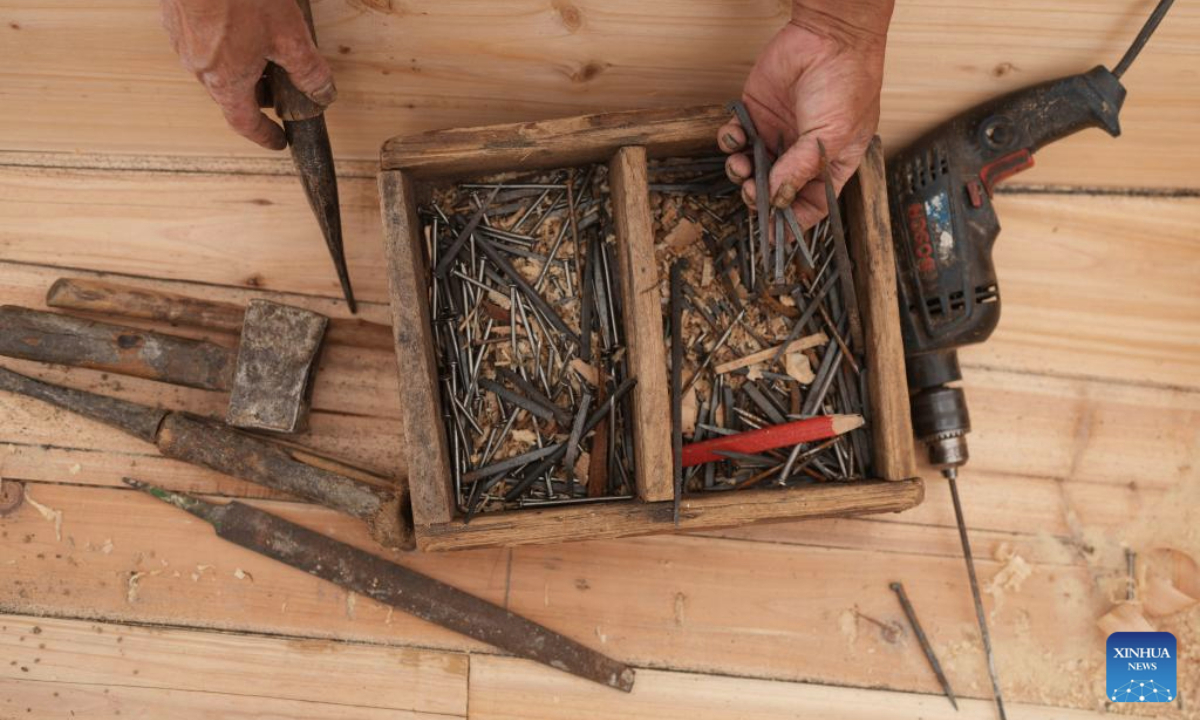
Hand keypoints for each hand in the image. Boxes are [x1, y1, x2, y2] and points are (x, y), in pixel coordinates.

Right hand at [161, 0, 336, 149]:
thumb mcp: (289, 36)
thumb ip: (308, 70)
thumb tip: (323, 94)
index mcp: (225, 80)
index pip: (244, 123)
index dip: (264, 135)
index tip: (278, 141)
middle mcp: (197, 66)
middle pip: (231, 93)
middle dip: (258, 96)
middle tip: (281, 90)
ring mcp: (182, 39)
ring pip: (216, 66)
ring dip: (242, 67)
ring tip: (266, 52)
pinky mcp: (176, 14)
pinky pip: (203, 40)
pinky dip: (226, 44)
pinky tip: (242, 23)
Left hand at [719, 0, 892, 227]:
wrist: (829, 36)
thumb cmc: (846, 83)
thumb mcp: (830, 135)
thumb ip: (801, 170)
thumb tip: (776, 200)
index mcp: (831, 164)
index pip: (811, 205)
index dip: (792, 221)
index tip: (773, 234)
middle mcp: (802, 154)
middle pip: (776, 191)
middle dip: (759, 197)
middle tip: (751, 192)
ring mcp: (777, 134)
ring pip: (751, 169)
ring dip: (740, 173)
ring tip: (740, 165)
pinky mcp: (755, 115)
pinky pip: (735, 139)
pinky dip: (729, 143)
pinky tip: (734, 136)